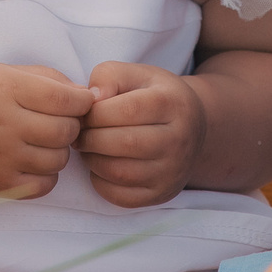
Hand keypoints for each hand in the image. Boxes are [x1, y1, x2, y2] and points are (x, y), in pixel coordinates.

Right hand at [0, 64, 94, 198]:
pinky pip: (44, 185)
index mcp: (8, 88)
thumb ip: (48, 79)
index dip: (82, 101)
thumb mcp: (5, 72)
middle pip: (66, 131)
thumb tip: (87, 95)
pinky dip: (46, 175)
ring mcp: (0, 156)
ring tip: (41, 141)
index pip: (65, 99)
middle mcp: (4, 122)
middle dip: (71, 126)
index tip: (80, 102)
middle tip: (58, 122)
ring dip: (58, 151)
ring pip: (58, 160)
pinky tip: (32, 161)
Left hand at [76, 61, 206, 208]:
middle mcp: (179, 140)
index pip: (127, 110)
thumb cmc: (155, 96)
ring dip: (92, 160)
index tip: (82, 112)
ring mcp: (173, 171)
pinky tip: (100, 165)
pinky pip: (122, 197)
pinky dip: (101, 182)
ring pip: (121, 172)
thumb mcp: (137, 75)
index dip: (95, 113)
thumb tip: (90, 98)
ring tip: (88, 146)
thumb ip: (109, 76)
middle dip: (90, 137)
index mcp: (173, 104)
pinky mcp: (162, 194)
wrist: (192, 128)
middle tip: (79, 132)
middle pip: (125, 143)